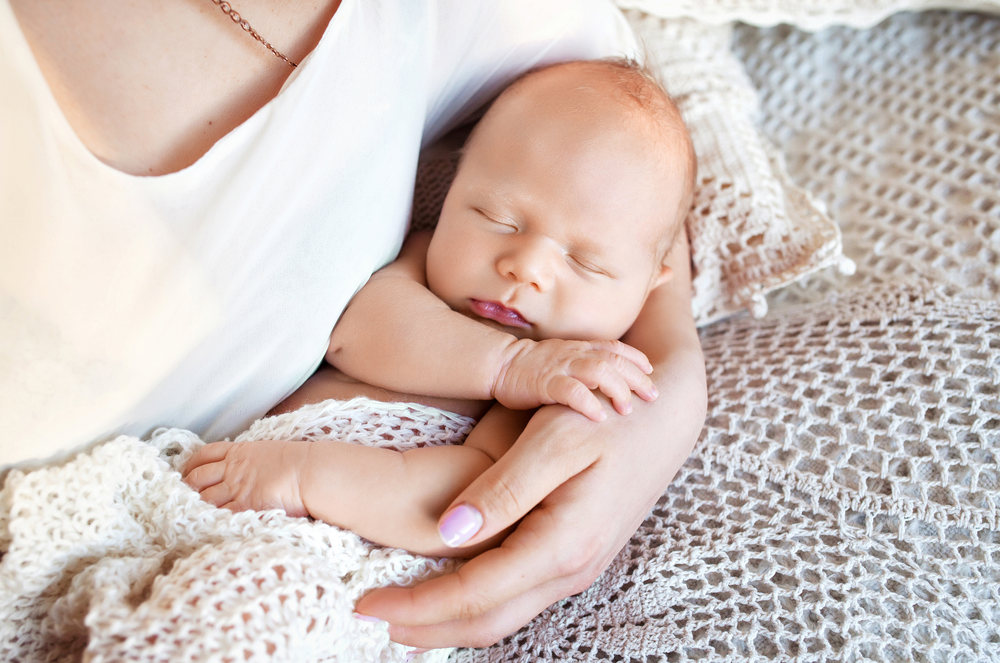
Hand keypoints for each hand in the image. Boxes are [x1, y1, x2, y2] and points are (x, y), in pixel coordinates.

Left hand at [182, 440, 310, 516]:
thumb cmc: (300, 462)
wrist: (310, 472)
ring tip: (186, 515)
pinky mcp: (243, 506)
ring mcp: (236, 488)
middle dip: (186, 486)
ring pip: (203, 496)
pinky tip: (202, 525)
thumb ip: (255, 462)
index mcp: (240, 451)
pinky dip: (209, 519)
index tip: (186, 472)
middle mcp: (233, 469)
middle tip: (180, 497)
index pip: (206, 454)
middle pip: (198, 477)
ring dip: (193, 506)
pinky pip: (219, 513)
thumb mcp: (272, 453)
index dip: (192, 464)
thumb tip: (253, 471)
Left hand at [355, 238, 705, 648]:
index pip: (474, 595)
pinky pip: (517, 594)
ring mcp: (576, 566)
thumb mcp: (555, 440)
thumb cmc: (611, 415)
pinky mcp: (574, 553)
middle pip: (486, 623)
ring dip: (447, 618)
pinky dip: (475, 601)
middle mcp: (570, 569)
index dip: (416, 604)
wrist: (667, 412)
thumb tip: (447, 535)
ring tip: (397, 608)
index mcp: (562, 545)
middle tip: (368, 614)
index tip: (365, 602)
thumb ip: (503, 489)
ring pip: (502, 615)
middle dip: (423, 627)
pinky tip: (448, 584)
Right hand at [493, 338, 656, 420]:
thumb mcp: (564, 360)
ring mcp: (560, 367)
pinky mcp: (545, 383)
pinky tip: (599, 418)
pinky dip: (588, 403)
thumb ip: (584, 366)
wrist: (499, 365)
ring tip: (627, 410)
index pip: (615, 347)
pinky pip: (571, 391)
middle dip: (637, 378)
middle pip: (614, 360)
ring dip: (617, 390)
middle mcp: (574, 354)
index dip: (636, 358)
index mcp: (579, 348)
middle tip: (652, 396)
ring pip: (599, 371)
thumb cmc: (533, 368)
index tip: (651, 371)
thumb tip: (610, 382)